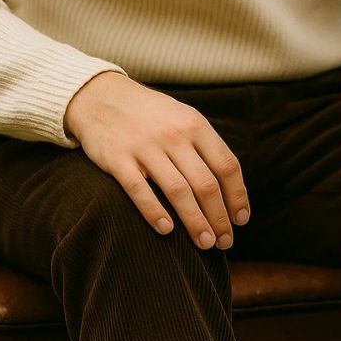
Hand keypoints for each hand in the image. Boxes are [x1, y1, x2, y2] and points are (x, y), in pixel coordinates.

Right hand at [64, 71, 249, 248]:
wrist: (100, 96)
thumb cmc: (150, 117)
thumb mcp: (183, 119)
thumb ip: (206, 149)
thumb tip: (231, 192)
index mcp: (195, 125)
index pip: (226, 166)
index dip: (237, 197)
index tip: (240, 220)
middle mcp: (173, 135)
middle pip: (205, 184)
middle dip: (219, 218)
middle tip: (224, 242)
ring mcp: (145, 146)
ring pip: (178, 191)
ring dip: (195, 222)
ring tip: (205, 244)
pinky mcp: (118, 158)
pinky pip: (139, 190)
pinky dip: (154, 212)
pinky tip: (166, 231)